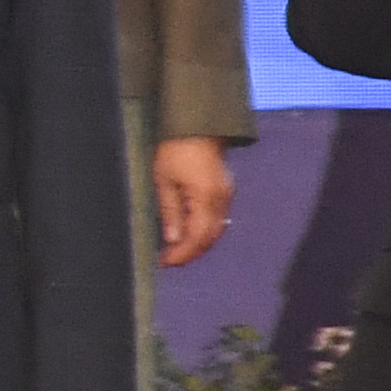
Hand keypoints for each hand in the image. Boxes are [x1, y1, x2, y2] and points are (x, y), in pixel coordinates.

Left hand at [151, 135, 233, 265]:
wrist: (197, 128)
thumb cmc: (175, 151)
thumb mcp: (164, 181)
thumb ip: (170, 212)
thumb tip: (173, 240)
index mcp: (206, 198)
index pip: (197, 236)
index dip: (182, 252)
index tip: (165, 262)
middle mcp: (221, 200)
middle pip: (209, 236)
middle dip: (190, 252)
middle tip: (169, 260)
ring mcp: (226, 196)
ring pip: (216, 230)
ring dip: (197, 243)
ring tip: (176, 251)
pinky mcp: (225, 192)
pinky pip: (217, 219)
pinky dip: (203, 231)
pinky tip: (189, 234)